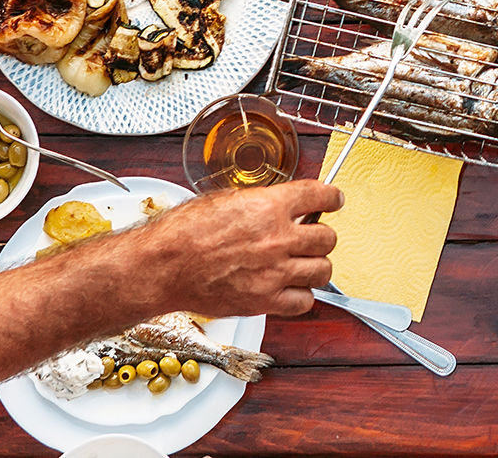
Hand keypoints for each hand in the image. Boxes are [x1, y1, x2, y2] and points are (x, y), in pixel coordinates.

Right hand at [135, 182, 344, 316]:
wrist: (163, 266)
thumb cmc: (183, 232)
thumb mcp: (225, 201)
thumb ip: (261, 204)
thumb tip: (280, 206)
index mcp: (269, 207)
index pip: (320, 196)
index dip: (332, 197)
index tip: (334, 200)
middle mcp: (278, 239)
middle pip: (328, 238)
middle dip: (321, 236)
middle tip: (310, 237)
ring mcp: (274, 273)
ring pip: (323, 270)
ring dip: (315, 266)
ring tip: (302, 264)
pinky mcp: (264, 301)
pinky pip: (304, 302)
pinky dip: (301, 296)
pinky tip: (290, 288)